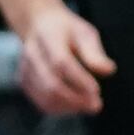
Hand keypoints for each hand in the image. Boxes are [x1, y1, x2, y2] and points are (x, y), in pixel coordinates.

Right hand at [17, 1, 111, 117]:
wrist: (38, 25)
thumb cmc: (66, 31)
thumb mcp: (84, 32)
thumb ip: (94, 52)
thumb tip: (108, 70)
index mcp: (48, 37)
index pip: (61, 62)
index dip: (79, 80)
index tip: (97, 90)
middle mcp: (32, 53)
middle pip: (51, 84)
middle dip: (75, 99)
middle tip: (96, 105)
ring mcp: (25, 69)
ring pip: (45, 97)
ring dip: (69, 107)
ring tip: (87, 106)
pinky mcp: (24, 82)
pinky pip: (41, 102)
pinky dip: (60, 109)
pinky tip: (74, 106)